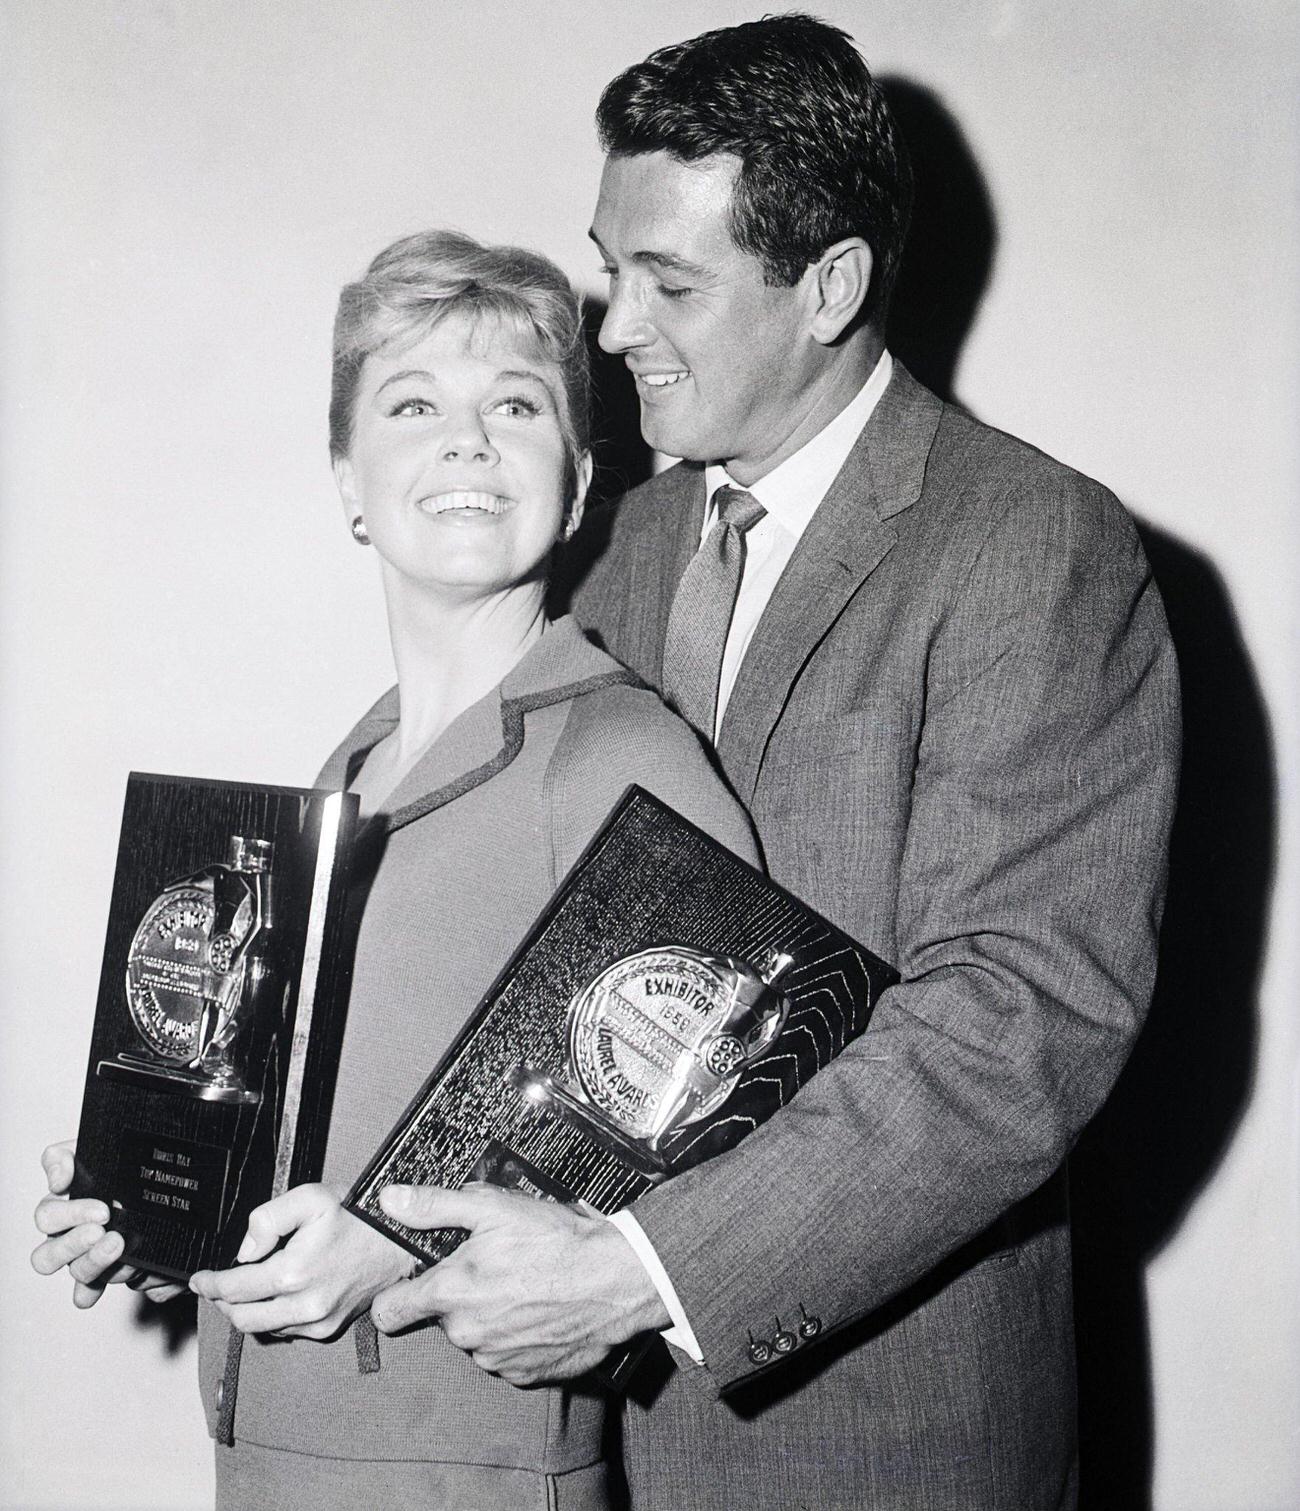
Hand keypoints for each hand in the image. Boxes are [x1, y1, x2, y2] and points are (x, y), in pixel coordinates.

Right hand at [32, 1141, 184, 1307]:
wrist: (143, 1169)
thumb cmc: (112, 1158)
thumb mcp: (88, 1146)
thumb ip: (63, 1157)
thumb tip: (58, 1182)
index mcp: (58, 1207)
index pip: (47, 1217)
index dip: (70, 1215)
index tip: (104, 1209)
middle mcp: (65, 1235)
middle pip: (48, 1256)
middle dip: (75, 1245)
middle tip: (104, 1230)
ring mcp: (82, 1256)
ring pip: (74, 1272)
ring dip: (94, 1263)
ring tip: (120, 1245)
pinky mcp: (102, 1271)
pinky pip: (87, 1291)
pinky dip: (92, 1292)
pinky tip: (105, 1286)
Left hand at [189, 1183, 412, 1339]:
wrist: (400, 1240)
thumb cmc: (359, 1215)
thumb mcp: (311, 1197)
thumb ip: (269, 1218)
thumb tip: (245, 1250)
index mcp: (295, 1272)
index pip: (234, 1289)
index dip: (210, 1284)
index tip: (199, 1279)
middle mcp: (304, 1305)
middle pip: (241, 1317)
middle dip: (222, 1301)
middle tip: (216, 1285)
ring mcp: (317, 1322)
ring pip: (261, 1328)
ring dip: (245, 1311)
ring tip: (244, 1289)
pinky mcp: (328, 1330)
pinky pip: (286, 1331)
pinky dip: (272, 1317)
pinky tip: (276, 1297)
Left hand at [369, 1184, 668, 1385]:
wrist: (615, 1280)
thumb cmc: (556, 1242)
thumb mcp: (494, 1208)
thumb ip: (435, 1206)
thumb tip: (390, 1200)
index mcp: (451, 1293)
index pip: (389, 1312)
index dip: (397, 1295)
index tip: (411, 1284)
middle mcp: (466, 1334)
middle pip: (442, 1318)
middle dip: (460, 1295)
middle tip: (494, 1268)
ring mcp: (496, 1358)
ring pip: (475, 1337)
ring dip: (489, 1316)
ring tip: (523, 1286)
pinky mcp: (525, 1374)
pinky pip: (506, 1356)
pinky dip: (516, 1337)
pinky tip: (538, 1310)